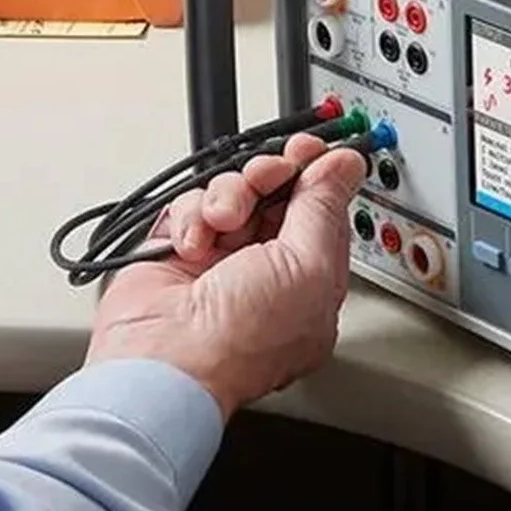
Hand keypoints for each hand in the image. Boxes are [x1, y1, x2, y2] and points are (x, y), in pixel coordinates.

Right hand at [84, 133, 367, 419]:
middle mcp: (266, 271)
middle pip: (276, 195)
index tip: (311, 150)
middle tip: (266, 176)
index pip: (321, 213)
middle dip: (270, 177)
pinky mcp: (179, 250)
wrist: (164, 361)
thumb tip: (346, 166)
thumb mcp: (306, 266)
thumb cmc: (238, 341)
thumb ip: (324, 208)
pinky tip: (193, 243)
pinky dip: (191, 216)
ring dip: (229, 196)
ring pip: (232, 192)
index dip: (317, 175)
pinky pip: (191, 205)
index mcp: (309, 283)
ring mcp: (220, 260)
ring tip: (223, 222)